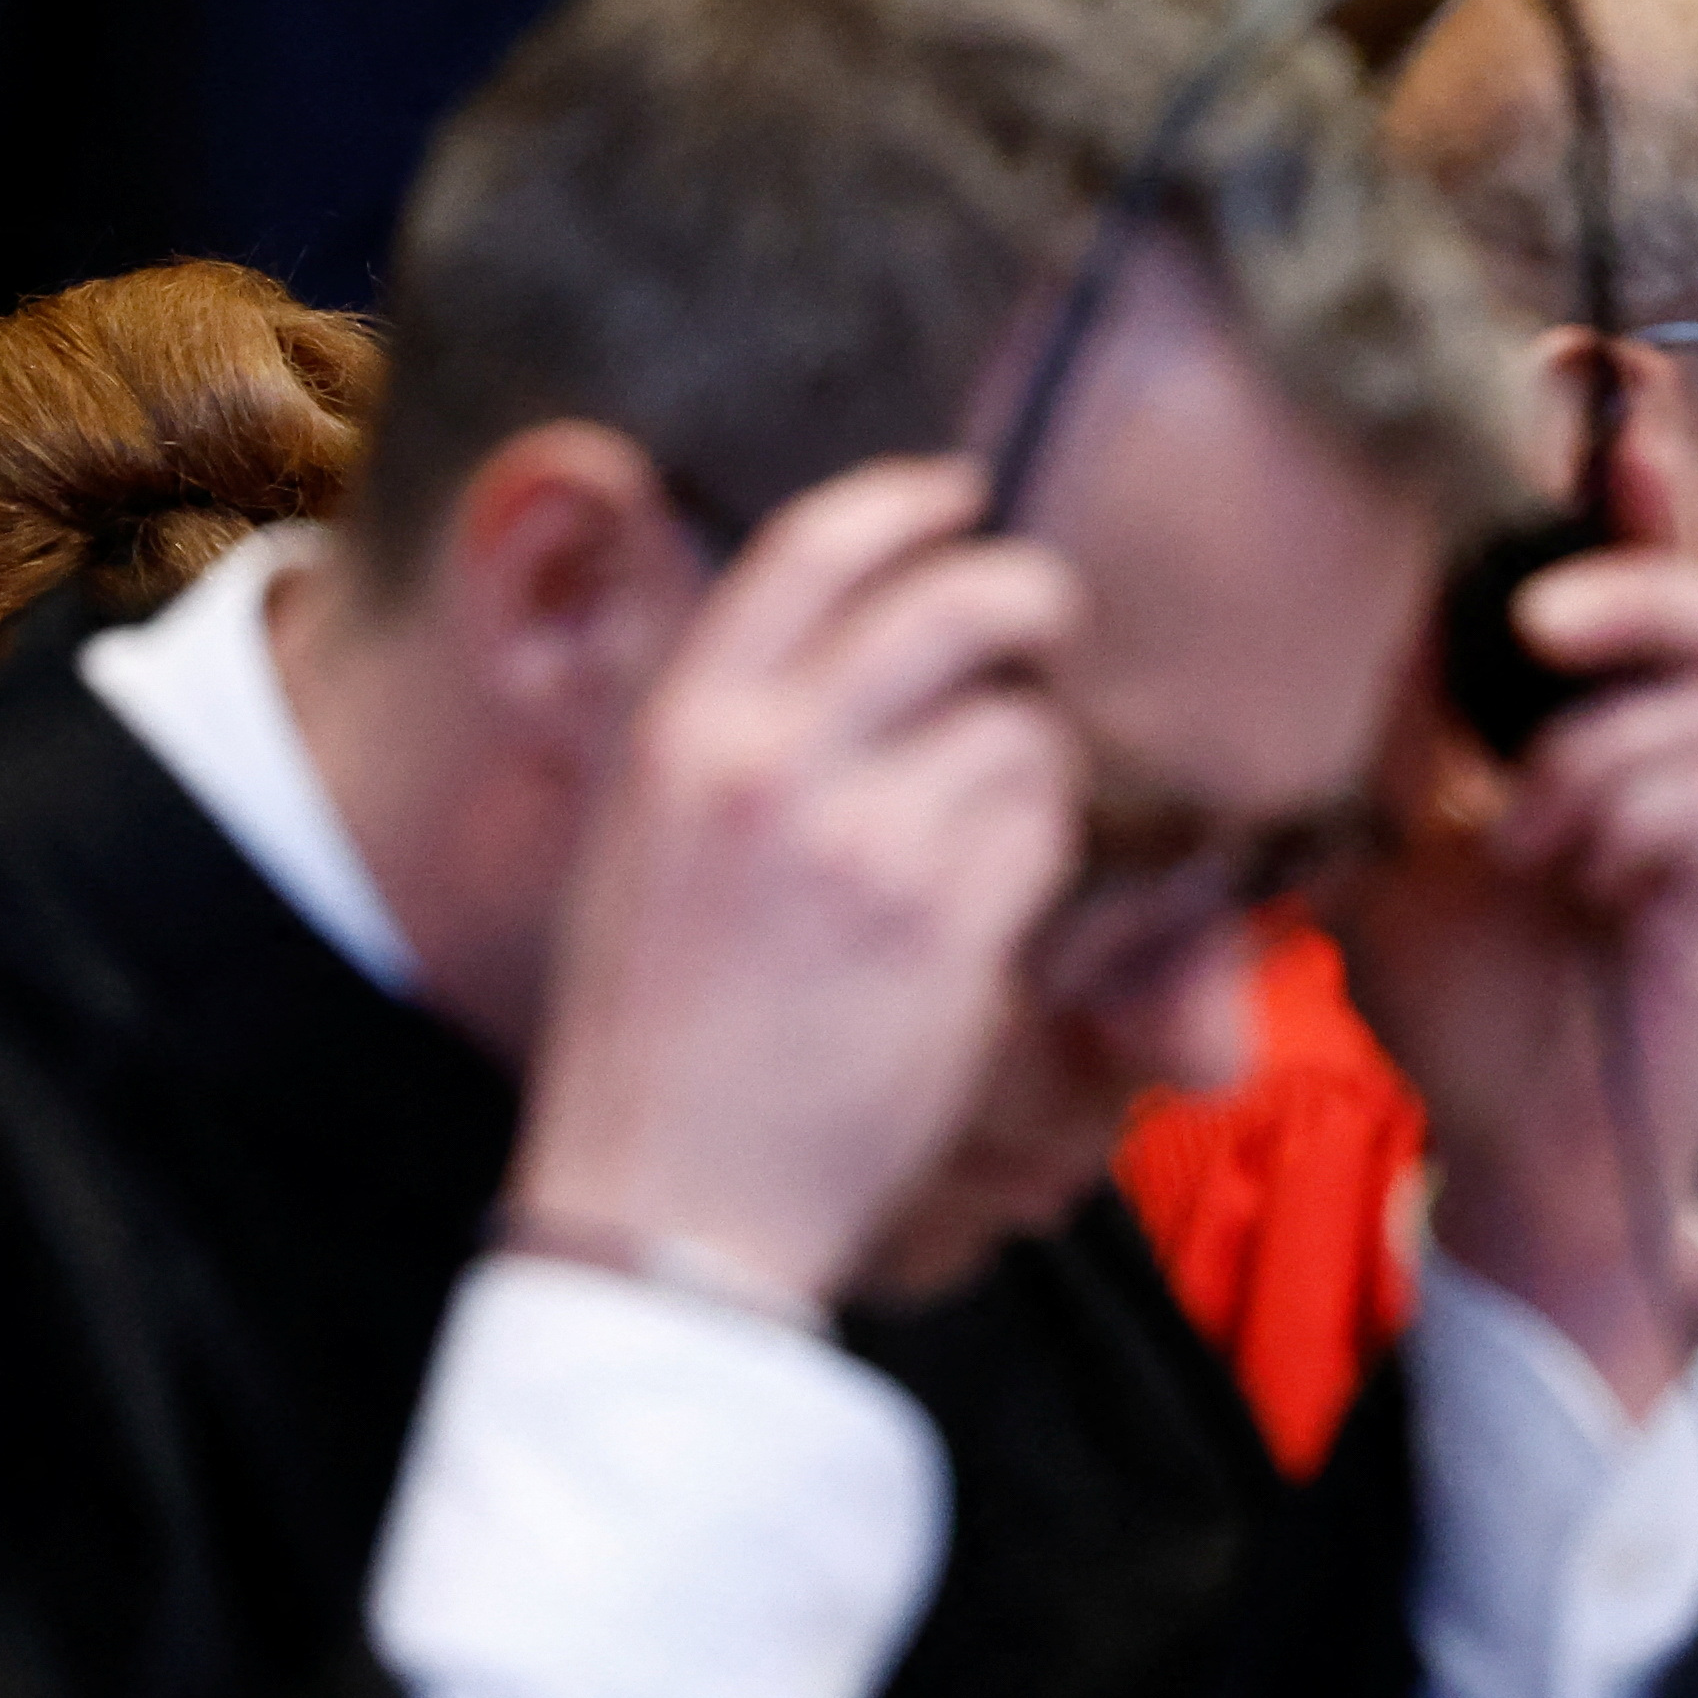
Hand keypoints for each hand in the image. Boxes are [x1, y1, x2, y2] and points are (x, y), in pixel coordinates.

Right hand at [511, 458, 1084, 1304]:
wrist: (671, 1202)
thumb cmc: (659, 1035)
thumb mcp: (643, 846)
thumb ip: (730, 737)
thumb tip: (852, 644)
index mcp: (681, 731)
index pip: (809, 551)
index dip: (906, 505)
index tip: (962, 496)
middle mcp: (768, 764)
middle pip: (952, 605)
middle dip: (1030, 598)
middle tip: (1055, 619)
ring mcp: (863, 843)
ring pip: (1021, 732)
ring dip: (1038, 768)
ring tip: (997, 830)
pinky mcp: (945, 927)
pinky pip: (1046, 836)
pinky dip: (1049, 855)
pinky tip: (1005, 904)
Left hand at [1333, 547, 1697, 1413]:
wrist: (1506, 1145)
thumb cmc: (1455, 985)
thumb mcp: (1379, 821)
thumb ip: (1385, 706)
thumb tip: (1350, 564)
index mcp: (1597, 710)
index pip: (1634, 559)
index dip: (1622, 466)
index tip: (1572, 365)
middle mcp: (1681, 752)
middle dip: (1636, 588)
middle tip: (1538, 624)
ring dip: (1594, 757)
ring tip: (1516, 837)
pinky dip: (1629, 822)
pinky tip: (1570, 878)